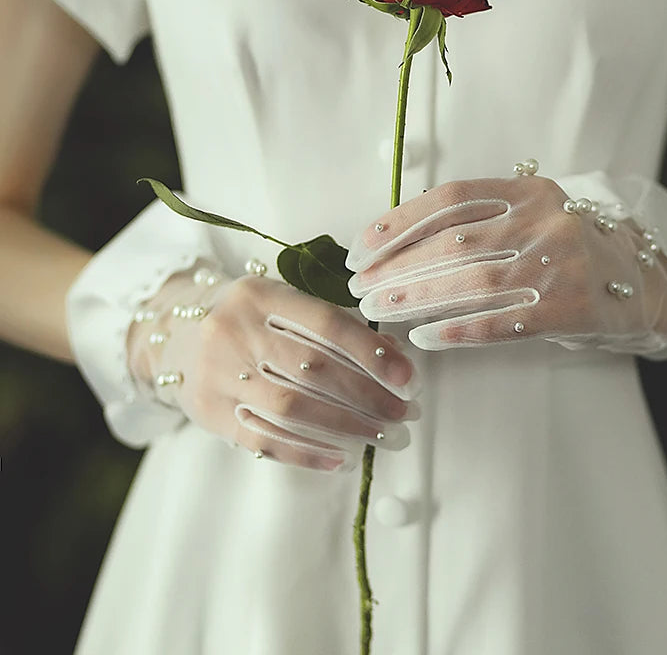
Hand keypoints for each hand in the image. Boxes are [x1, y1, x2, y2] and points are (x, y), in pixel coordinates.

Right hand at [127, 265, 418, 471]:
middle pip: (314, 370)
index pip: (327, 325)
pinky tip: (341, 458)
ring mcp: (217, 374)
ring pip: (292, 408)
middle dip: (368, 396)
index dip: (372, 353)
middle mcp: (234, 331)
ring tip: (382, 436)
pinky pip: (264, 440)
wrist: (172, 333)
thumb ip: (333, 325)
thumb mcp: (282, 304)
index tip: (408, 378)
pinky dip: (308, 453)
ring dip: (346, 426)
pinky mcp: (208, 412)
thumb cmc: (245, 318)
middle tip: (403, 413)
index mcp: (261, 295)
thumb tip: (393, 357)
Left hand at [345, 177, 666, 351]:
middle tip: (360, 288)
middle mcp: (544, 220)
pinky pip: (500, 322)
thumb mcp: (534, 216)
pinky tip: (423, 337)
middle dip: (396, 268)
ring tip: (378, 313)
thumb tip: (400, 247)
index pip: (449, 198)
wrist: (648, 282)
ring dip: (415, 299)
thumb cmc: (572, 250)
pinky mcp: (570, 309)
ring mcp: (559, 264)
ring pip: (471, 281)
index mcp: (529, 189)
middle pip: (452, 242)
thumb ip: (482, 220)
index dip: (398, 222)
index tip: (361, 248)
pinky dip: (455, 330)